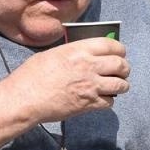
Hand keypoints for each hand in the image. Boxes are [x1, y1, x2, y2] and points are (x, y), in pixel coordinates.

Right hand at [5, 38, 129, 123]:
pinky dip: (109, 100)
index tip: (120, 52)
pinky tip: (102, 98)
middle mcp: (89, 66)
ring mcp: (91, 86)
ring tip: (116, 85)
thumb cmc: (32, 75)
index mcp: (79, 50)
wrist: (25, 99)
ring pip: (121, 85)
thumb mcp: (53, 54)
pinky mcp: (89, 104)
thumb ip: (73, 52)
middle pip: (121, 64)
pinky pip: (110, 102)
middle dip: (124, 67)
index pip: (111, 45)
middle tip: (122, 70)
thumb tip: (84, 53)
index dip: (119, 49)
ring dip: (121, 85)